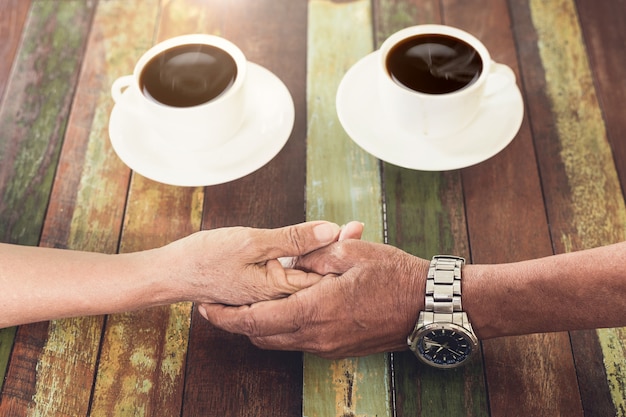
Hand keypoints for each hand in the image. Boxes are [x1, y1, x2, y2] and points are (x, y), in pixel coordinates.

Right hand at [155, 221, 346, 305]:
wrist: (173, 273)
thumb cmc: (206, 258)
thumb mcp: (252, 242)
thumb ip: (292, 238)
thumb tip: (330, 230)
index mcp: (279, 290)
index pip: (322, 274)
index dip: (342, 252)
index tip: (358, 232)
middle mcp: (278, 295)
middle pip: (317, 274)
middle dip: (338, 250)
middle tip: (357, 228)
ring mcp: (270, 291)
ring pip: (304, 271)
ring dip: (323, 251)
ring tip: (346, 232)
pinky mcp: (261, 283)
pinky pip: (289, 271)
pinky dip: (304, 255)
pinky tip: (315, 242)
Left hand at [201, 239, 428, 358]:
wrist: (427, 305)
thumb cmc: (393, 276)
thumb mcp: (349, 253)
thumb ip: (310, 255)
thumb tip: (285, 259)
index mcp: (315, 311)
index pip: (255, 321)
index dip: (226, 316)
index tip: (207, 307)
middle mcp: (317, 336)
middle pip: (261, 336)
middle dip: (236, 323)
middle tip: (220, 305)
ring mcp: (328, 346)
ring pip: (278, 341)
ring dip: (258, 325)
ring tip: (246, 304)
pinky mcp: (338, 348)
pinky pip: (298, 342)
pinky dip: (282, 327)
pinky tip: (283, 307)